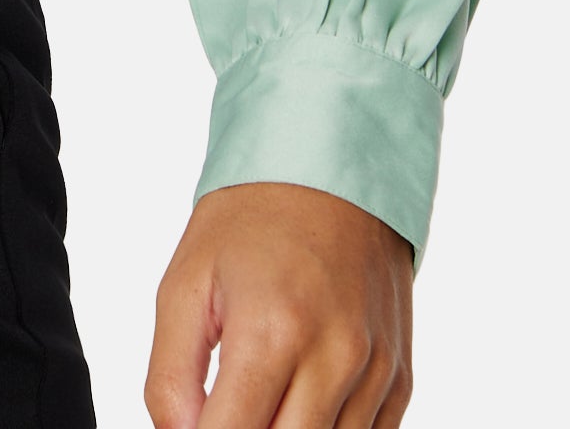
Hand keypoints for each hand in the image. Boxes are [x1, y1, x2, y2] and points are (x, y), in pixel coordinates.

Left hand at [145, 183, 413, 428]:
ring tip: (262, 396)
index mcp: (272, 332)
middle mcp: (334, 359)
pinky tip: (300, 401)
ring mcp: (375, 372)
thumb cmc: (251, 221)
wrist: (330, 166)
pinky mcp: (399, 379)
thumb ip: (170, 378)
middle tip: (228, 406)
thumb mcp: (184, 284)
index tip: (194, 423)